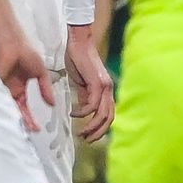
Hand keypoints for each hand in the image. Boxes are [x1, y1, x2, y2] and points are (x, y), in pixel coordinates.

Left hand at [0, 24, 52, 125]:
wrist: (13, 42)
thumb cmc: (25, 52)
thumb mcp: (41, 73)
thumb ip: (46, 88)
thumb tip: (52, 103)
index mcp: (20, 89)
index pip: (25, 108)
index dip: (30, 118)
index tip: (36, 127)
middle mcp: (10, 91)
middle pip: (15, 111)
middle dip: (22, 122)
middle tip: (27, 132)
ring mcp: (2, 88)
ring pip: (7, 107)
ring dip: (14, 117)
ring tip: (20, 127)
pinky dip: (3, 107)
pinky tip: (8, 115)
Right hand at [64, 25, 114, 141]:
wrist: (77, 42)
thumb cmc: (78, 61)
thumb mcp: (81, 84)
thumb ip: (84, 97)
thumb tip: (83, 112)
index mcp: (106, 91)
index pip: (109, 115)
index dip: (102, 128)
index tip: (90, 137)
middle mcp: (108, 89)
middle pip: (109, 118)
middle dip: (98, 132)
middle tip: (86, 139)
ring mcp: (104, 86)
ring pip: (102, 113)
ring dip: (91, 126)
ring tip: (80, 132)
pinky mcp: (96, 82)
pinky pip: (92, 104)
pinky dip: (83, 112)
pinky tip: (73, 113)